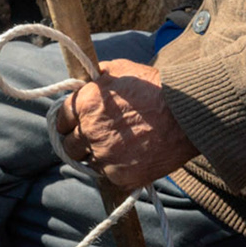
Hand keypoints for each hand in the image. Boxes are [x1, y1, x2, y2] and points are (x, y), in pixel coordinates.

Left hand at [55, 58, 195, 192]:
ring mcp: (105, 157)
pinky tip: (132, 155)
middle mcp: (90, 133)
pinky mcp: (121, 176)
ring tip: (119, 145)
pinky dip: (117, 168)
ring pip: (88, 163)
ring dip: (97, 156)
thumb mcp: (121, 70)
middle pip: (69, 146)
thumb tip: (84, 83)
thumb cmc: (154, 88)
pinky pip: (109, 175)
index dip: (68, 121)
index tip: (75, 123)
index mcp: (85, 105)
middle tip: (96, 136)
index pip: (60, 120)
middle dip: (79, 141)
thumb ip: (96, 79)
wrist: (186, 115)